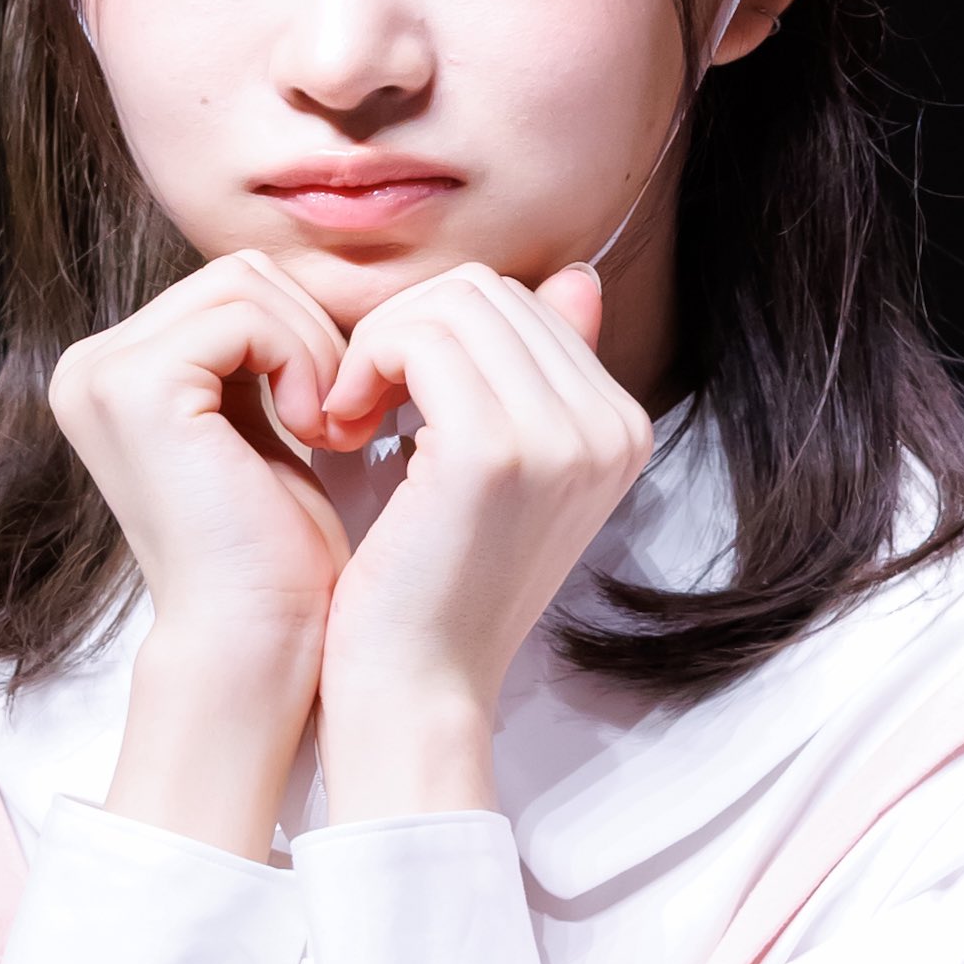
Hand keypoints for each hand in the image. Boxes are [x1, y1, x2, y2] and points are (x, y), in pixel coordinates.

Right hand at [50, 253, 351, 855]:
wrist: (261, 646)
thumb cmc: (289, 558)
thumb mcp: (303, 427)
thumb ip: (317, 347)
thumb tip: (507, 277)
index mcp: (125, 372)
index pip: (245, 288)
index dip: (319, 335)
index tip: (358, 407)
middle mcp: (95, 365)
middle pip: (245, 273)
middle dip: (320, 338)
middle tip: (349, 420)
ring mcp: (103, 373)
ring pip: (248, 281)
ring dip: (317, 351)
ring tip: (332, 431)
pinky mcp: (134, 386)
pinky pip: (245, 313)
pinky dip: (301, 362)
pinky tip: (316, 432)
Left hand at [315, 264, 652, 821]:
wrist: (413, 686)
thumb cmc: (434, 582)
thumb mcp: (497, 467)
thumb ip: (532, 373)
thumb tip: (575, 277)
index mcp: (621, 428)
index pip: (522, 304)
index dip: (434, 335)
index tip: (388, 403)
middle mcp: (610, 427)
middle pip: (486, 293)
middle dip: (403, 332)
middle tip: (357, 408)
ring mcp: (560, 437)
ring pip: (450, 304)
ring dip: (376, 347)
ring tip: (348, 418)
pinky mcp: (495, 450)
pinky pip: (416, 338)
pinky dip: (363, 366)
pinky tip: (341, 426)